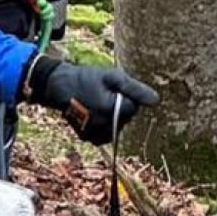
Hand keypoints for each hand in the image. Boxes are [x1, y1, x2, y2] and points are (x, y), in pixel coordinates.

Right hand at [22, 56, 158, 144]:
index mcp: (113, 110)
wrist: (59, 87)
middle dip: (119, 107)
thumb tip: (156, 101)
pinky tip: (93, 113)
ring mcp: (96, 134)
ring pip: (117, 127)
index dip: (124, 95)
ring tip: (95, 102)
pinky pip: (106, 133)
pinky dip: (104, 124)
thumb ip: (135, 89)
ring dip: (112, 116)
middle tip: (101, 93)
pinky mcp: (89, 138)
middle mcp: (105, 126)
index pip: (134, 107)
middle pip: (126, 119)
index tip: (111, 88)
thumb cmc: (87, 78)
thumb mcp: (113, 77)